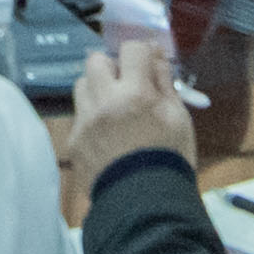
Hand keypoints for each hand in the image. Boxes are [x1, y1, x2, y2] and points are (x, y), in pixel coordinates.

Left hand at [58, 34, 196, 180]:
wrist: (145, 204)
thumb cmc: (171, 159)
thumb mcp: (179, 118)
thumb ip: (164, 83)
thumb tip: (156, 55)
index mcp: (135, 93)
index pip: (131, 49)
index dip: (141, 52)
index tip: (147, 62)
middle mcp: (103, 102)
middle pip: (95, 60)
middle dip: (112, 66)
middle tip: (126, 83)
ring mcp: (84, 122)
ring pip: (81, 86)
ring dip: (97, 89)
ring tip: (113, 107)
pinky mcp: (74, 141)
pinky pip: (79, 116)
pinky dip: (92, 118)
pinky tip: (107, 134)